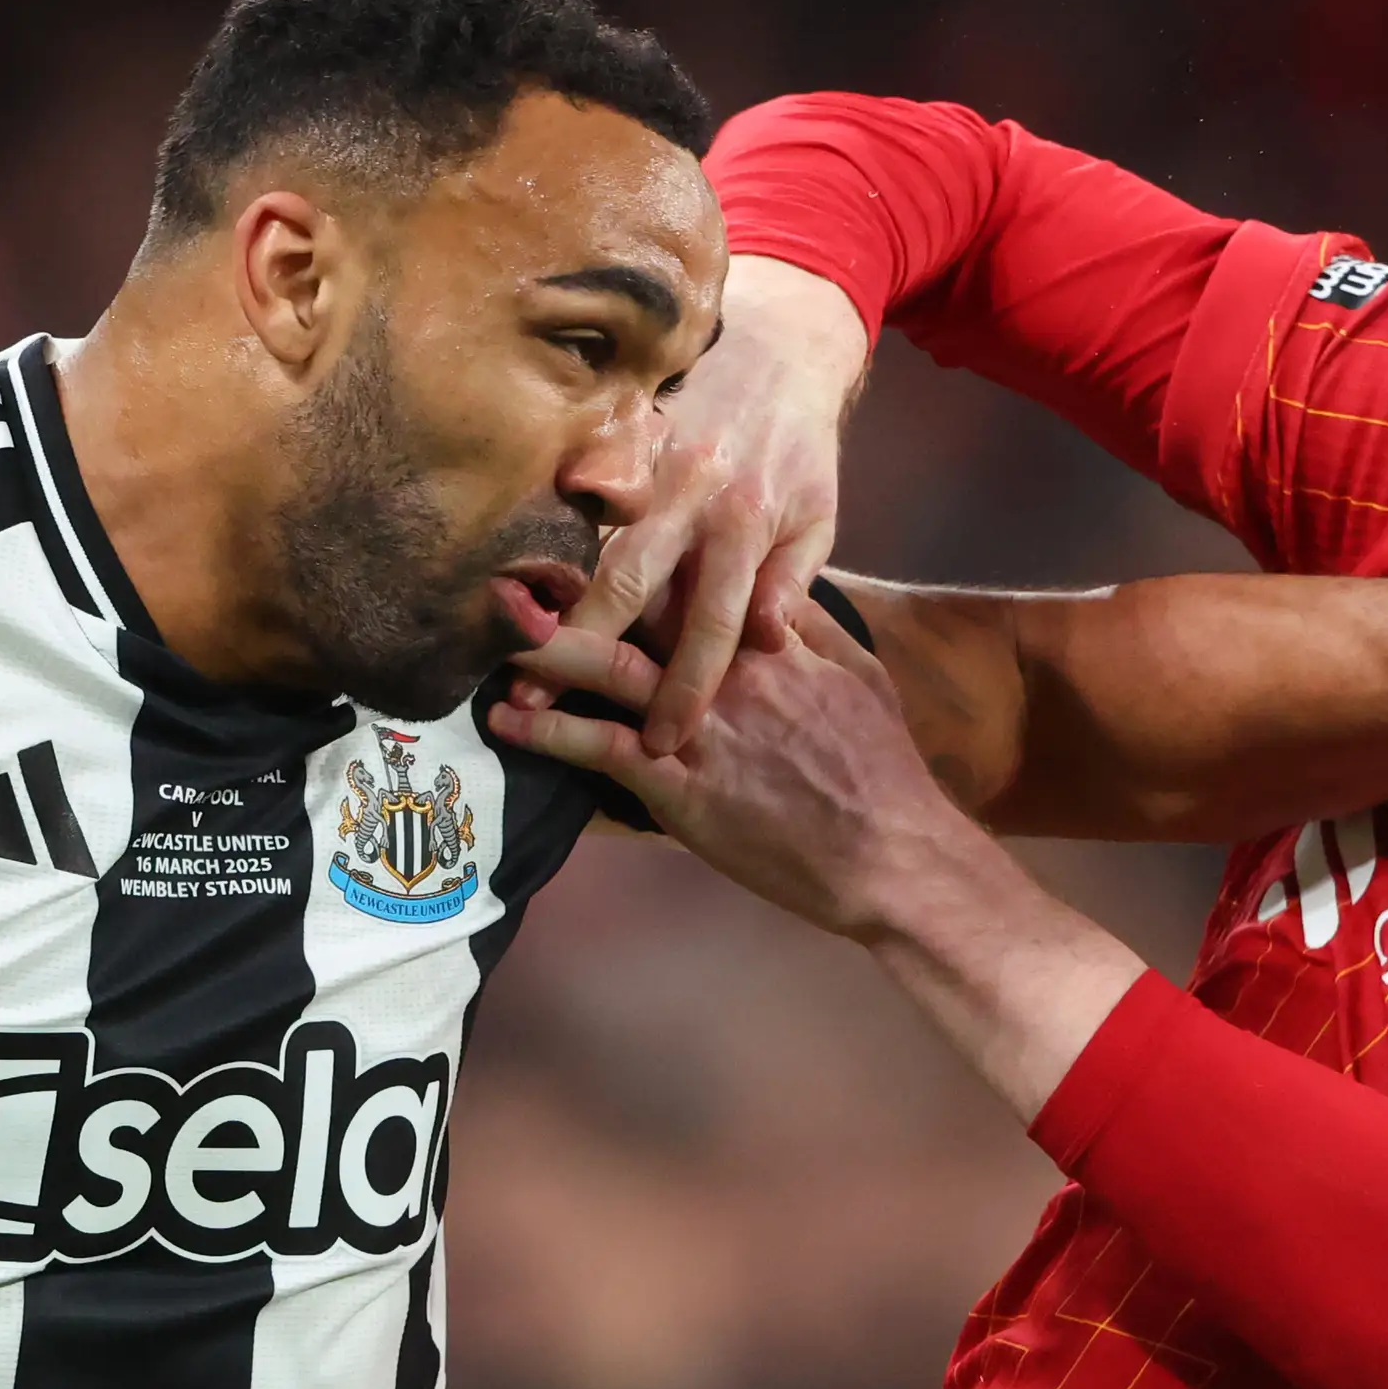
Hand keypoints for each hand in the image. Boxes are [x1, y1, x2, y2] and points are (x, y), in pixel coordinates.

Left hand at [500, 604, 1148, 1118]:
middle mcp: (727, 671)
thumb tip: (775, 592)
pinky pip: (601, 750)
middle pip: (640, 612)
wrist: (892, 852)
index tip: (592, 535)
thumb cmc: (882, 770)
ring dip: (546, 649)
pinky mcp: (681, 788)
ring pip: (609, 671)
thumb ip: (811, 629)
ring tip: (495, 631)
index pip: (694, 581)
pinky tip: (507, 721)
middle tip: (518, 569)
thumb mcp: (861, 677)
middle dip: (576, 588)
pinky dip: (550, 731)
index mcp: (769, 641)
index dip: (641, 555)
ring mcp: (700, 727)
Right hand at [546, 254, 864, 753]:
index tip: (663, 742)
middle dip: (585, 650)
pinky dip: (539, 535)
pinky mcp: (615, 436)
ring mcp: (645, 462)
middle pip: (630, 585)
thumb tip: (765, 641)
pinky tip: (505, 578)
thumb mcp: (818, 519)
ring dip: (546, 599)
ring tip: (507, 653)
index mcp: (747, 524)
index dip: (687, 687)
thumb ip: (792, 582)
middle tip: (536, 702)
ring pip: (587, 539)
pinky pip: (570, 493)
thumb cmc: (799, 454)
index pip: (715, 623)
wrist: (778, 352)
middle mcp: (690, 494)